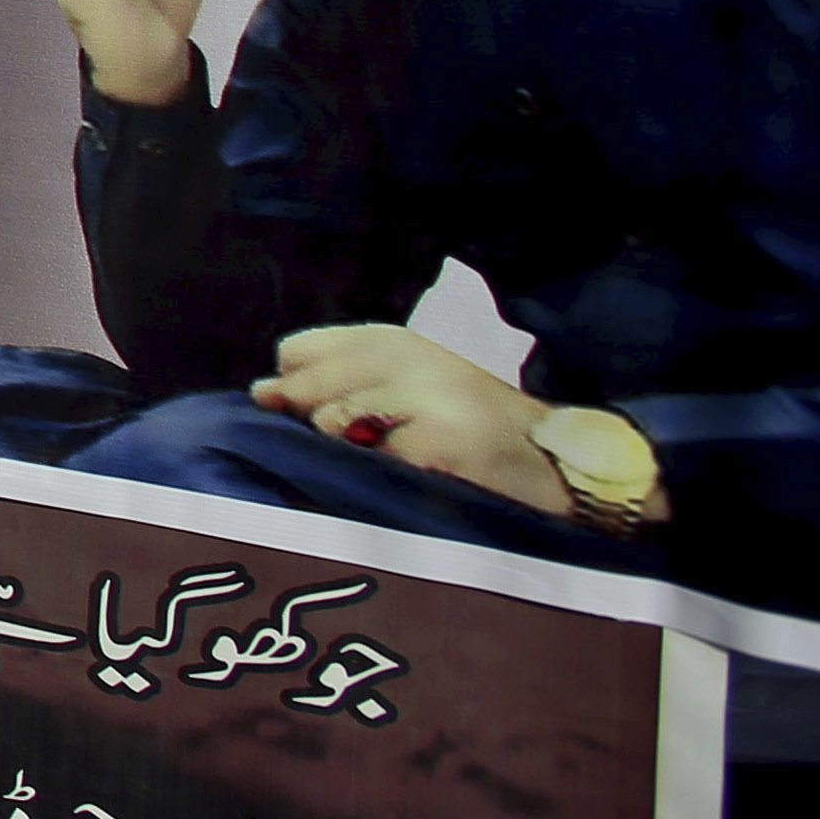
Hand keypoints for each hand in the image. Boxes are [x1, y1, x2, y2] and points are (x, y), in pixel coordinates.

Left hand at [251, 324, 610, 517]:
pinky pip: (380, 465)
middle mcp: (406, 356)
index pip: (297, 353)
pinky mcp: (442, 440)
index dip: (299, 389)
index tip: (325, 416)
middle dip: (321, 427)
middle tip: (374, 445)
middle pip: (308, 390)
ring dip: (357, 454)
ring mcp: (426, 395)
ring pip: (337, 425)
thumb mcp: (402, 392)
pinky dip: (391, 479)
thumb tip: (260, 393)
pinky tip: (425, 477)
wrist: (559, 462)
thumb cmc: (469, 430)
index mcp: (390, 339)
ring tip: (404, 456)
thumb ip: (333, 387)